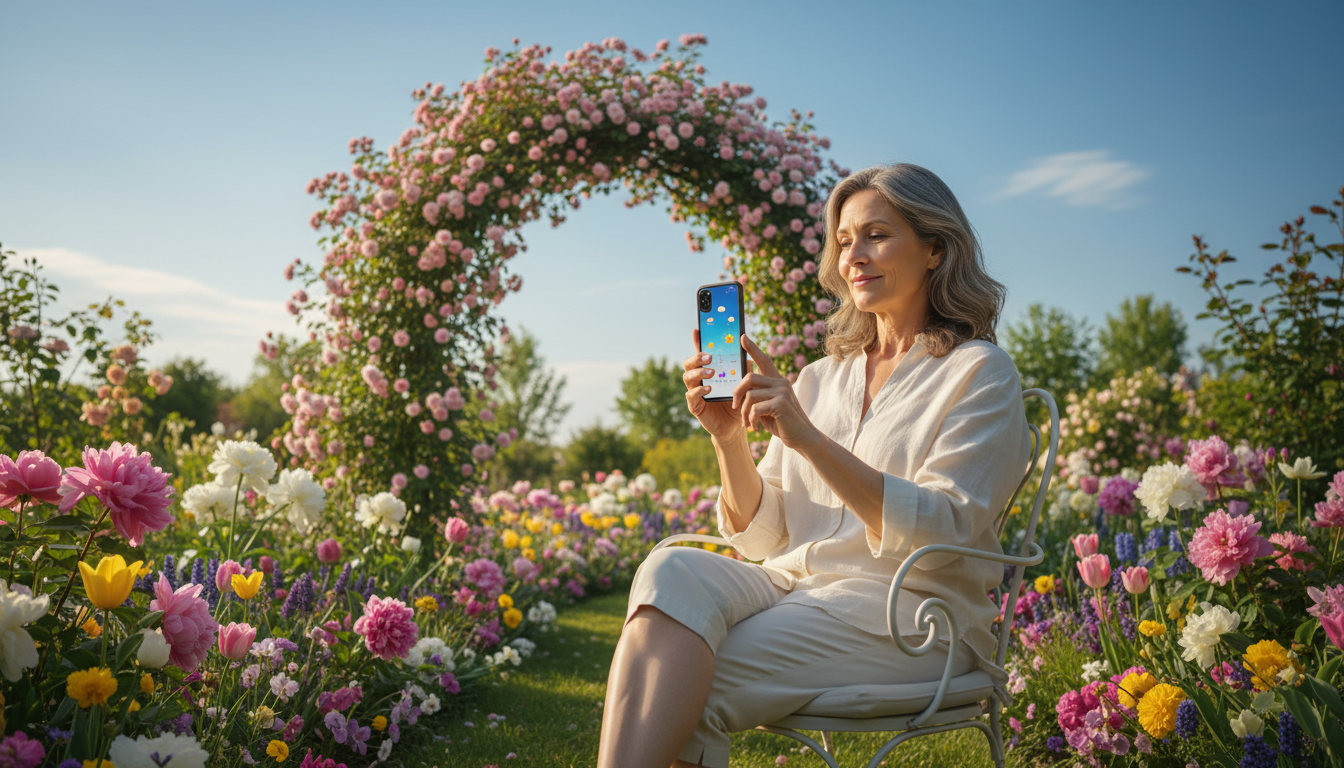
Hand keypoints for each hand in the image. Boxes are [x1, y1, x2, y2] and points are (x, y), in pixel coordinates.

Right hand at [682, 328, 745, 440]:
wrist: (736, 425)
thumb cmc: (738, 401)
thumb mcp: (743, 383)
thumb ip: (743, 369)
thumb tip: (748, 353)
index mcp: (708, 370)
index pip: (701, 353)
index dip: (697, 341)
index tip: (698, 329)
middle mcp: (698, 379)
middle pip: (689, 363)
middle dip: (697, 357)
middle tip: (710, 356)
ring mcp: (694, 392)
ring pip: (687, 377)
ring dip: (698, 372)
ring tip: (711, 372)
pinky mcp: (695, 406)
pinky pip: (691, 396)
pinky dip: (698, 390)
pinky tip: (709, 388)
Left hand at [734, 335, 818, 450]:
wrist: (802, 438)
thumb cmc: (783, 424)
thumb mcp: (768, 407)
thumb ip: (758, 397)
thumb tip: (739, 393)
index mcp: (778, 381)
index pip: (764, 360)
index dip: (752, 348)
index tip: (742, 336)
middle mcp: (781, 382)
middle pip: (749, 378)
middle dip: (737, 394)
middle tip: (735, 408)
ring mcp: (782, 391)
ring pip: (749, 395)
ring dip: (744, 413)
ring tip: (747, 424)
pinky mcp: (781, 403)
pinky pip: (755, 408)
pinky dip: (751, 420)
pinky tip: (755, 428)